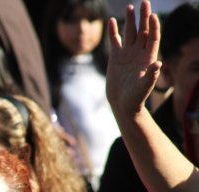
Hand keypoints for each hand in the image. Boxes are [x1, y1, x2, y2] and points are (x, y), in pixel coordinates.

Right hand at [106, 0, 160, 115]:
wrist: (123, 104)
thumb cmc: (135, 98)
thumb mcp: (144, 87)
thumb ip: (151, 76)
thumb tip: (159, 64)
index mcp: (148, 58)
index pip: (152, 38)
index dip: (153, 27)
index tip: (152, 16)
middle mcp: (139, 53)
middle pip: (143, 31)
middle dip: (144, 17)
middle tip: (144, 2)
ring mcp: (127, 54)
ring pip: (130, 33)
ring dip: (130, 20)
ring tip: (129, 7)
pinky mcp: (116, 58)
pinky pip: (115, 41)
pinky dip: (113, 31)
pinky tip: (111, 21)